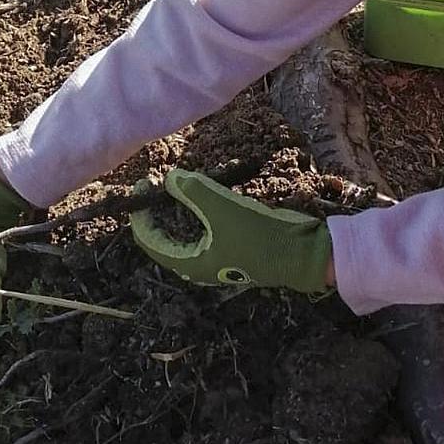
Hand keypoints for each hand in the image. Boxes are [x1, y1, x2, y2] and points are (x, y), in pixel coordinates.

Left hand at [130, 169, 331, 293]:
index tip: (144, 183)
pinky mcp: (230, 248)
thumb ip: (192, 190)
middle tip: (158, 180)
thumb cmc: (259, 235)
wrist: (302, 252)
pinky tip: (202, 192)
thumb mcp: (222, 208)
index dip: (141, 212)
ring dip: (177, 208)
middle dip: (158, 208)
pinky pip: (202, 229)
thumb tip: (169, 178)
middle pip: (163, 236)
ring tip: (176, 183)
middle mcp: (198, 265)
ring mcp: (215, 257)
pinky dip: (196, 211)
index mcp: (189, 264)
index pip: (149, 240)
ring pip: (183, 231)